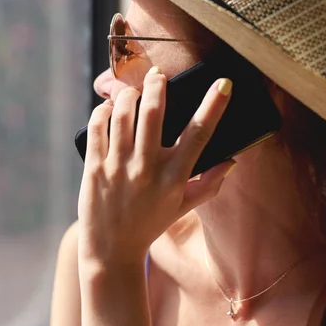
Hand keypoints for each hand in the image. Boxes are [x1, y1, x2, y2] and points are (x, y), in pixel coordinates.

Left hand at [77, 66, 234, 265]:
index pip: (199, 134)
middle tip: (157, 76)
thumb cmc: (150, 225)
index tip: (223, 83)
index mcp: (174, 177)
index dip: (213, 105)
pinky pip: (97, 128)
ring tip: (132, 92)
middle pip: (154, 113)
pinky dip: (102, 111)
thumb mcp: (183, 207)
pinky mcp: (94, 167)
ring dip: (128, 95)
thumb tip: (231, 161)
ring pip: (122, 115)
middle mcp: (147, 168)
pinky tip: (108, 108)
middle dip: (157, 86)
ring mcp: (118, 166)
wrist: (111, 249)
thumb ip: (209, 184)